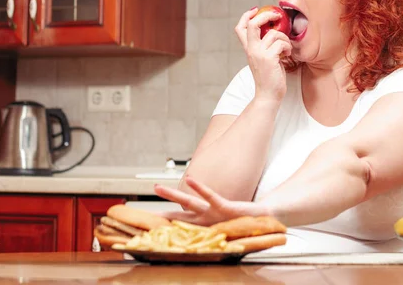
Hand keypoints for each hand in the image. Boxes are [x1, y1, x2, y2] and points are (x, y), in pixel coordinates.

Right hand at [153, 176, 271, 225]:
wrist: (262, 217)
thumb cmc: (241, 216)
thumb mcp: (220, 214)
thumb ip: (207, 208)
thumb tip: (192, 196)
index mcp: (202, 223)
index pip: (178, 221)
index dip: (161, 220)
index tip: (144, 220)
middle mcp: (205, 220)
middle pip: (178, 215)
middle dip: (160, 212)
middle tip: (140, 210)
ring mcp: (214, 214)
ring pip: (189, 204)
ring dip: (173, 196)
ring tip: (157, 187)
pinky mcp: (225, 207)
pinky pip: (210, 196)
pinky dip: (200, 188)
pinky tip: (191, 178)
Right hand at [234, 7, 291, 102]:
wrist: (268, 95)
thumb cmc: (269, 77)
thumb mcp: (263, 58)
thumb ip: (265, 46)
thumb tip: (275, 30)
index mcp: (248, 49)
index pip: (240, 27)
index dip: (247, 15)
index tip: (256, 10)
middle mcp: (251, 50)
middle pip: (253, 24)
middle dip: (267, 16)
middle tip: (277, 16)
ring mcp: (259, 54)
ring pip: (274, 34)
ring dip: (284, 38)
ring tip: (286, 47)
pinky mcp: (269, 59)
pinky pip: (281, 43)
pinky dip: (287, 47)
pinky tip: (288, 54)